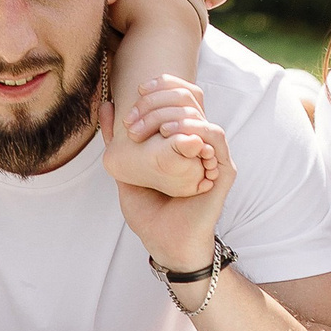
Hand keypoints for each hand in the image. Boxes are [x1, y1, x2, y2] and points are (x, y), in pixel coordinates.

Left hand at [102, 77, 229, 275]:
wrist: (165, 244)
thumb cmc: (150, 212)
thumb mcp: (127, 170)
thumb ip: (118, 140)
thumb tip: (108, 106)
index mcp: (182, 138)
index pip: (182, 94)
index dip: (164, 85)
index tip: (139, 90)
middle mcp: (200, 142)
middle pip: (189, 98)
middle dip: (158, 102)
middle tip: (133, 123)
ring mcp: (212, 155)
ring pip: (199, 115)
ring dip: (171, 115)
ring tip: (151, 132)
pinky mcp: (222, 171)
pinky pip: (214, 137)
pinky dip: (194, 130)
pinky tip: (172, 137)